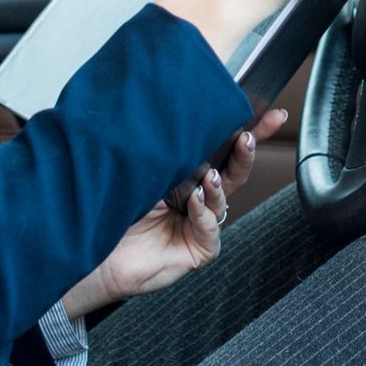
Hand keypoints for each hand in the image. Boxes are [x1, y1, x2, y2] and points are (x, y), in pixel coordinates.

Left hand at [61, 108, 290, 318]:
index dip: (249, 129)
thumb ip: (170, 149)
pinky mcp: (198, 247)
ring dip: (219, 183)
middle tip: (248, 138)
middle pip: (233, 169)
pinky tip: (194, 204)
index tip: (272, 114)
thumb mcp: (143, 168)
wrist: (93, 251)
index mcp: (185, 171)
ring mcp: (198, 221)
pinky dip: (204, 214)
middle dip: (248, 149)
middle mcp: (195, 194)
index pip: (221, 147)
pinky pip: (211, 228)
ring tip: (207, 176)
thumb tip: (188, 119)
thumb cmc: (110, 209)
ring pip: (224, 196)